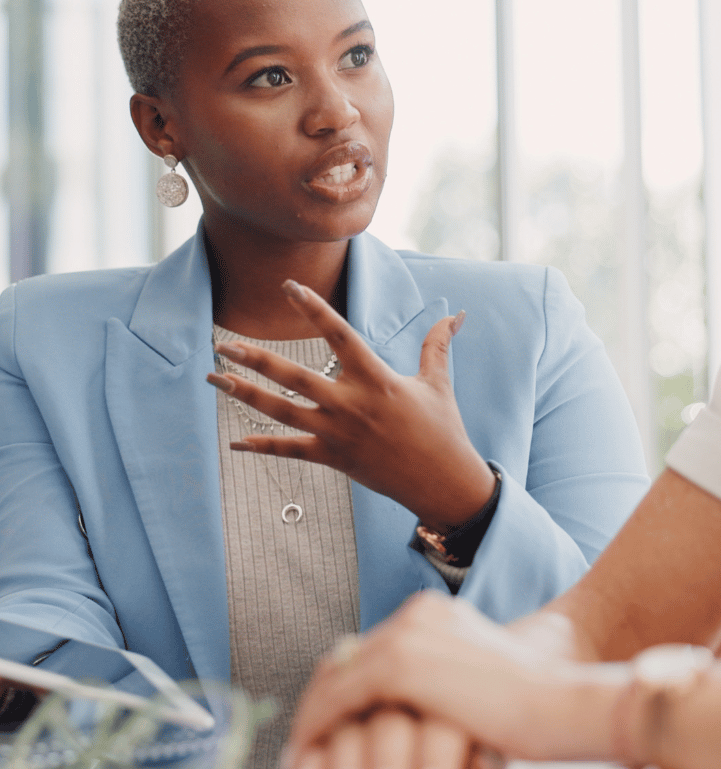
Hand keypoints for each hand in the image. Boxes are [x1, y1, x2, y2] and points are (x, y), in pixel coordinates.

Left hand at [206, 281, 495, 528]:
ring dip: (246, 395)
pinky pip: (291, 451)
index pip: (339, 335)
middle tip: (223, 344)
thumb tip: (457, 314)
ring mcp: (339, 434)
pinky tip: (235, 441)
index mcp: (377, 378)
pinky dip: (263, 446)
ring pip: (282, 412)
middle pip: (295, 377)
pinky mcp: (334, 458)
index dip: (313, 309)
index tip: (288, 286)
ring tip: (216, 380)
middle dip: (256, 360)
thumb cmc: (443, 428)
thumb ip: (437, 345)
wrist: (443, 482)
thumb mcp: (438, 382)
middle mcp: (351, 404)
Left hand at [283, 592, 627, 768]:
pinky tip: (311, 762)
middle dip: (318, 711)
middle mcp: (417, 615)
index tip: (322, 731)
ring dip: (314, 727)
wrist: (560, 703)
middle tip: (301, 754)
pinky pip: (337, 698)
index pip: (367, 650)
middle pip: (344, 660)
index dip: (338, 691)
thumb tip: (394, 720)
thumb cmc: (530, 706)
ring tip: (304, 767)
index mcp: (435, 616)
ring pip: (335, 680)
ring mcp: (407, 634)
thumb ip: (433, 690)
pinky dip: (316, 732)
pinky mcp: (402, 663)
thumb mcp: (470, 689)